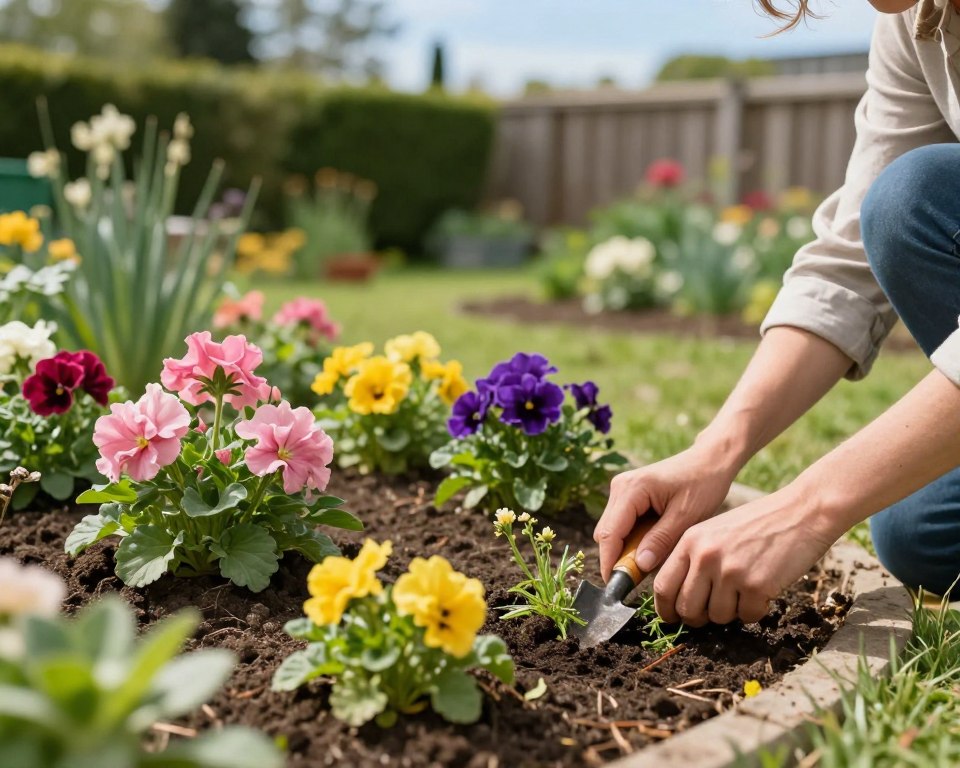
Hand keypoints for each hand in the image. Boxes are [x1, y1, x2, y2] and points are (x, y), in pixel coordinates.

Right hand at [593, 446, 736, 581]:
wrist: (710, 460)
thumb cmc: (702, 484)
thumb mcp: (686, 516)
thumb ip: (661, 540)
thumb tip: (639, 566)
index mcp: (631, 489)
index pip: (609, 533)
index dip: (610, 562)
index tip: (618, 587)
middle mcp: (620, 487)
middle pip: (606, 533)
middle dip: (618, 558)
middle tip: (639, 580)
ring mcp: (622, 490)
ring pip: (612, 531)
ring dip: (626, 550)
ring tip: (651, 562)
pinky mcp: (628, 496)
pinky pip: (622, 525)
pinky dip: (632, 540)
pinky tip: (653, 547)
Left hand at [653, 485, 838, 625]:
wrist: (801, 512)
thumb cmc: (758, 523)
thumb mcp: (714, 531)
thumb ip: (694, 559)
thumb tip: (679, 599)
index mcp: (690, 541)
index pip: (663, 586)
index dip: (666, 609)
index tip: (673, 618)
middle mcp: (705, 556)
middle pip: (686, 609)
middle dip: (698, 618)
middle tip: (713, 612)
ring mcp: (730, 571)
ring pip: (718, 616)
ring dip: (732, 612)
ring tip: (745, 589)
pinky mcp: (756, 584)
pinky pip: (748, 616)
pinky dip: (756, 610)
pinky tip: (764, 589)